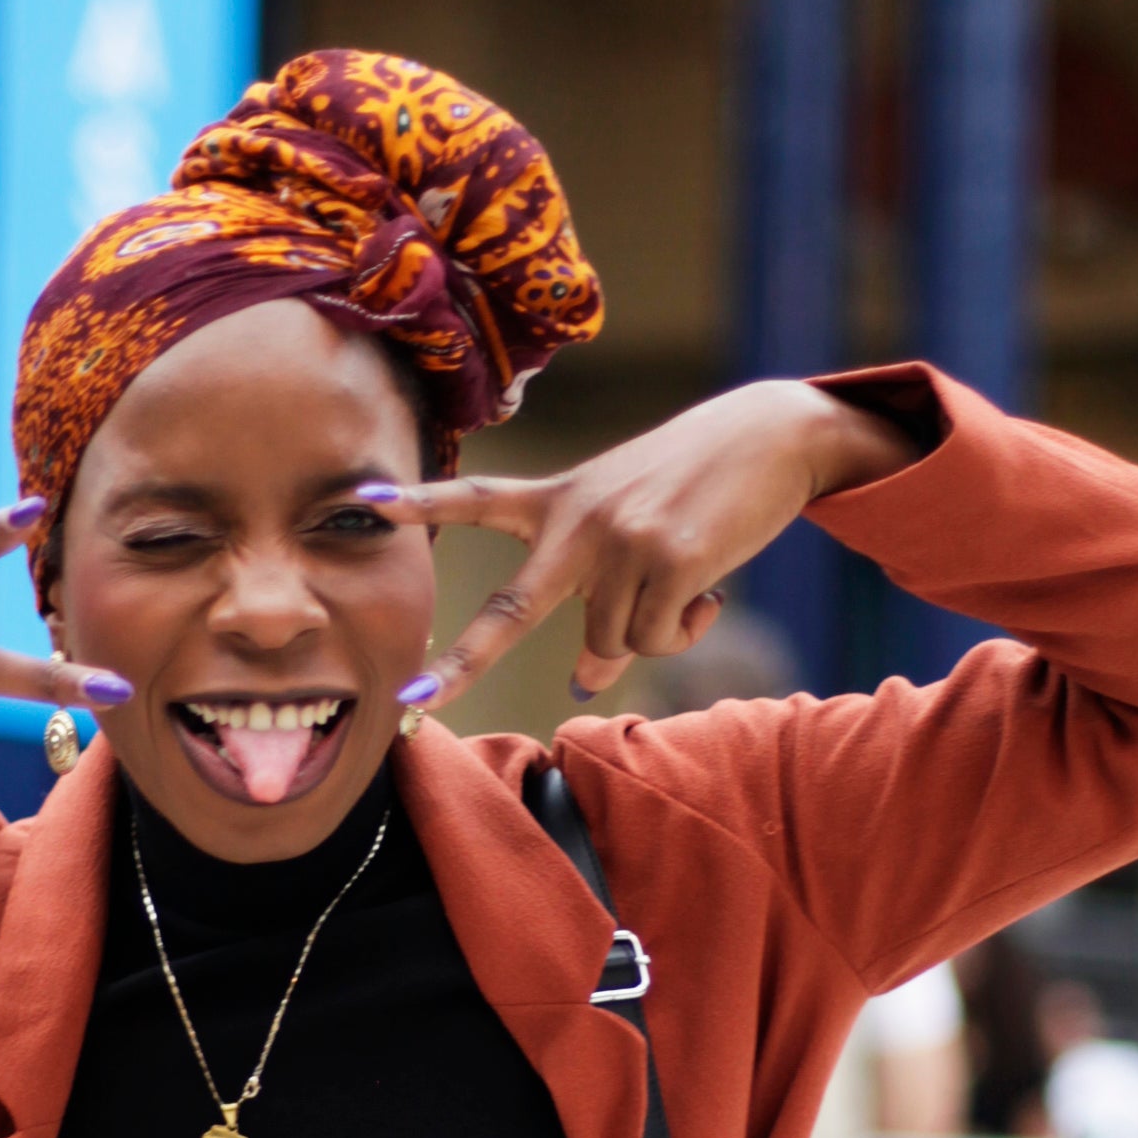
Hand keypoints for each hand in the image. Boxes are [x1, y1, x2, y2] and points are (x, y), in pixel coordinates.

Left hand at [372, 382, 919, 710]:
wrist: (773, 436)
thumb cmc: (697, 485)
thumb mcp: (634, 532)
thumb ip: (598, 601)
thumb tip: (583, 682)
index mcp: (561, 499)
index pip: (478, 497)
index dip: (421, 502)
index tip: (364, 501)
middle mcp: (579, 522)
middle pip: (511, 610)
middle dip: (460, 662)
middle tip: (414, 701)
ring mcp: (622, 543)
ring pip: (611, 644)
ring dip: (650, 635)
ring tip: (684, 585)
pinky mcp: (669, 562)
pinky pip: (657, 640)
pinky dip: (684, 631)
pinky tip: (708, 588)